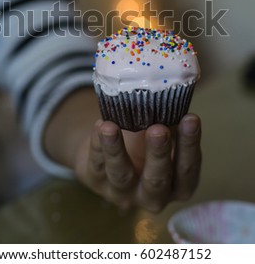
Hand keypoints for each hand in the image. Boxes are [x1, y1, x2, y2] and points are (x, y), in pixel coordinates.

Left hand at [75, 114, 200, 212]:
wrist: (108, 150)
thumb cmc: (145, 140)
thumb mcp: (162, 134)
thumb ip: (169, 121)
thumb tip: (175, 92)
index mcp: (177, 186)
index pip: (187, 170)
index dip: (190, 145)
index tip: (191, 119)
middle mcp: (152, 196)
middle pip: (156, 179)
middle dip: (158, 154)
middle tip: (159, 129)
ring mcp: (122, 193)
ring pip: (120, 175)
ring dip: (115, 150)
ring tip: (111, 126)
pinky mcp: (96, 182)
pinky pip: (96, 164)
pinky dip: (97, 144)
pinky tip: (99, 125)